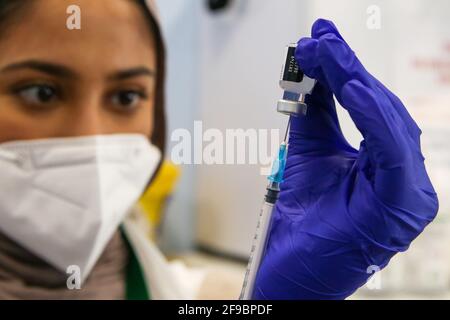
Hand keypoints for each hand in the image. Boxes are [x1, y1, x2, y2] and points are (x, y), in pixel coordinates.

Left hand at [253, 19, 438, 298]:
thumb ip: (315, 112)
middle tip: (318, 40)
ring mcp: (408, 193)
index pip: (371, 105)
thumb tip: (311, 67)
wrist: (291, 267)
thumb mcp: (309, 151)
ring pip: (389, 123)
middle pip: (381, 108)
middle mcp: (404, 175)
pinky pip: (391, 152)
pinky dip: (373, 117)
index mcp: (386, 164)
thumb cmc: (302, 217)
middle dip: (347, 70)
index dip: (347, 69)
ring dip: (355, 84)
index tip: (320, 39)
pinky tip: (352, 88)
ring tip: (327, 53)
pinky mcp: (401, 207)